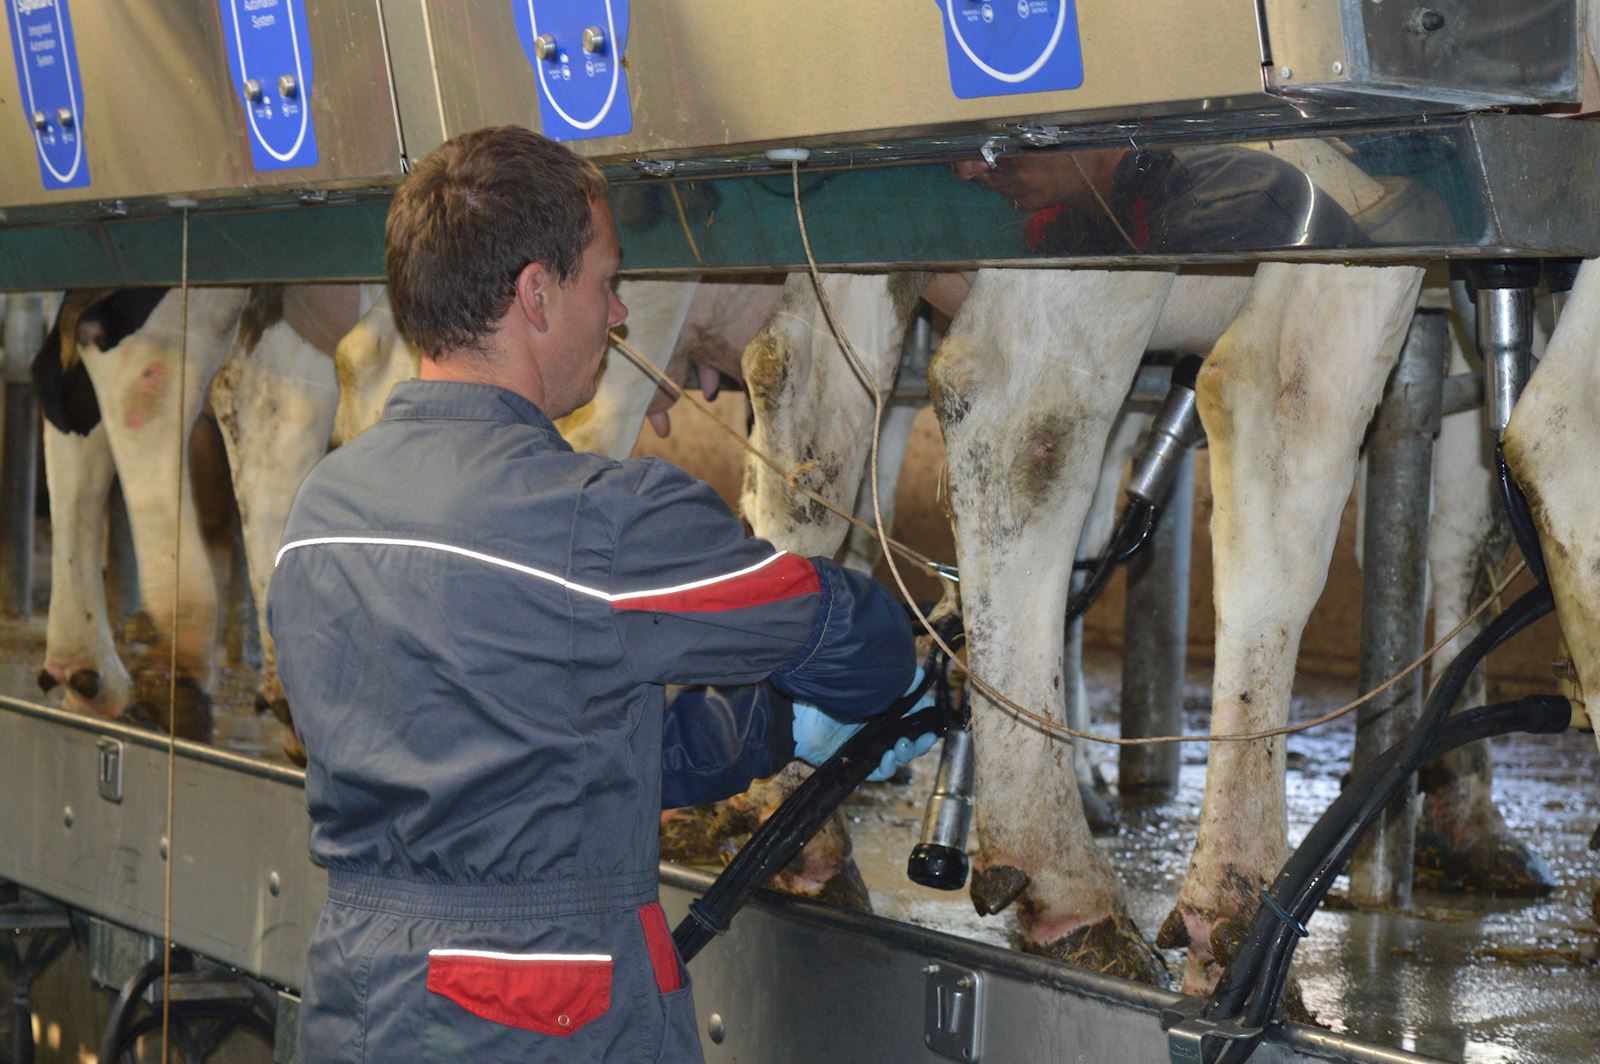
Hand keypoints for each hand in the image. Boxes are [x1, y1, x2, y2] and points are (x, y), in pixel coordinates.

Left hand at [792, 669, 939, 780]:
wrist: (799, 714)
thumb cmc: (831, 692)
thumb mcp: (869, 685)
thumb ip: (895, 684)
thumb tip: (921, 675)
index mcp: (885, 709)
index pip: (914, 718)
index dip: (926, 721)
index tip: (933, 720)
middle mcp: (880, 729)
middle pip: (911, 741)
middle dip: (921, 742)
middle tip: (923, 739)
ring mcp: (869, 746)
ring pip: (898, 757)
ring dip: (905, 754)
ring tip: (900, 746)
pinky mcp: (857, 762)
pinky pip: (879, 771)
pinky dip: (886, 766)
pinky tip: (887, 757)